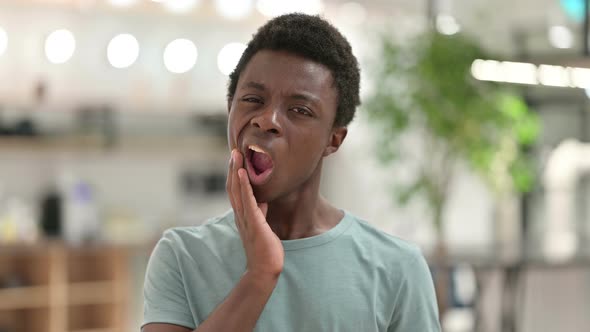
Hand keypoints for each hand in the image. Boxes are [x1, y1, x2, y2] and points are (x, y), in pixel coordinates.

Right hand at [226, 149, 283, 278]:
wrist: (265, 269)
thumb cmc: (265, 250)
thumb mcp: (262, 226)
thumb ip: (260, 213)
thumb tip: (263, 200)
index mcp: (242, 216)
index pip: (235, 191)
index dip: (235, 175)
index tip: (236, 160)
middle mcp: (240, 215)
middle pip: (233, 187)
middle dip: (233, 169)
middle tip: (234, 151)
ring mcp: (245, 219)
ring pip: (237, 191)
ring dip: (236, 172)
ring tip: (236, 155)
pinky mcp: (253, 223)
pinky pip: (248, 200)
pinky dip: (245, 185)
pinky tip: (244, 173)